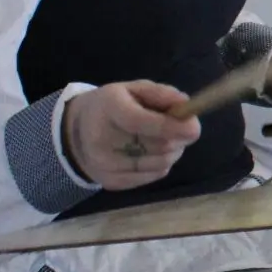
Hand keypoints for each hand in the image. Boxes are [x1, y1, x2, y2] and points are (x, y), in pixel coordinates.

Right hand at [64, 81, 199, 190]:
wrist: (77, 132)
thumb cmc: (113, 105)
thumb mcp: (133, 89)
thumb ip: (161, 94)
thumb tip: (187, 106)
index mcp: (108, 108)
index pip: (139, 121)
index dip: (170, 126)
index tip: (194, 127)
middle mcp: (101, 140)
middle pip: (156, 146)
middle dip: (178, 138)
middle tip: (182, 128)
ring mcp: (104, 165)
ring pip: (159, 163)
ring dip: (173, 151)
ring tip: (165, 139)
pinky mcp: (111, 182)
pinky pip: (153, 176)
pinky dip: (162, 164)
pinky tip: (152, 152)